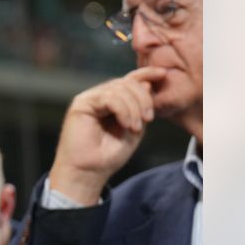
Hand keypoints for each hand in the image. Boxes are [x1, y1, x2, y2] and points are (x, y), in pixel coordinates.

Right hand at [48, 67, 166, 204]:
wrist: (89, 170)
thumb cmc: (109, 154)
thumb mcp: (134, 128)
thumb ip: (140, 108)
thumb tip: (146, 83)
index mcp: (113, 101)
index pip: (129, 80)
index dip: (146, 73)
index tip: (163, 74)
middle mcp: (100, 96)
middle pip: (127, 82)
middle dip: (143, 98)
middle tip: (148, 119)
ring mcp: (90, 98)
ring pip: (119, 88)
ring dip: (134, 108)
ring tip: (134, 127)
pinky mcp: (82, 103)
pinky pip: (109, 97)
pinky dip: (123, 110)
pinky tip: (126, 125)